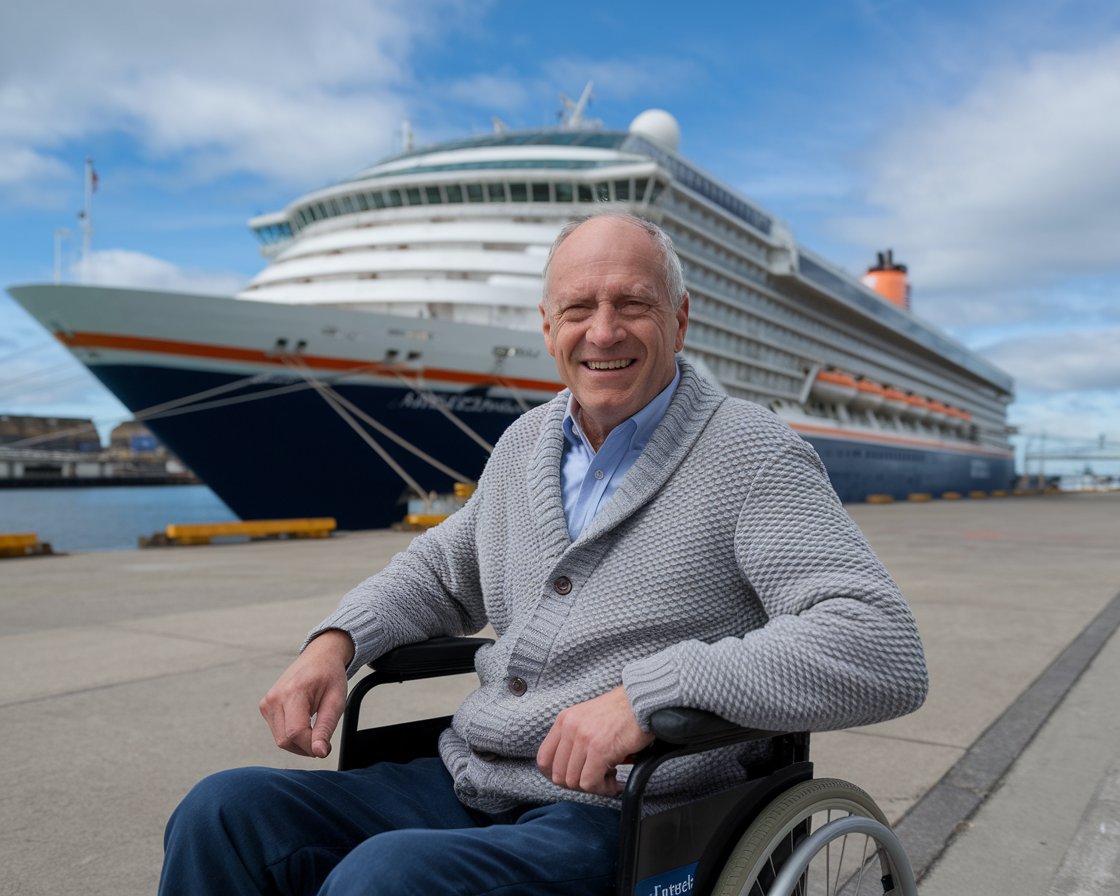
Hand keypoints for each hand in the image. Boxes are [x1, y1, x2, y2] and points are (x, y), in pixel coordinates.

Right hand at [259, 629, 352, 758]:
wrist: (320, 656)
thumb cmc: (330, 676)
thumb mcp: (336, 701)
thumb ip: (326, 728)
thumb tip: (319, 753)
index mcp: (293, 692)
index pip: (295, 733)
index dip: (311, 746)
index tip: (326, 748)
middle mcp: (275, 697)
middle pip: (285, 740)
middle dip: (305, 747)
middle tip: (323, 740)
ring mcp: (267, 702)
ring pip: (280, 739)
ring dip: (298, 742)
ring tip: (315, 728)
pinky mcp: (265, 706)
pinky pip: (277, 731)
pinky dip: (291, 734)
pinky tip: (304, 722)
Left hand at [536, 686, 654, 795]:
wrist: (642, 701)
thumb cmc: (621, 711)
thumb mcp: (587, 718)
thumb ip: (574, 738)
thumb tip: (569, 768)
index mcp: (564, 720)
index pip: (543, 759)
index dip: (556, 775)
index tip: (573, 779)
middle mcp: (570, 728)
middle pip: (558, 775)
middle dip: (578, 784)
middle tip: (597, 780)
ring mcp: (583, 738)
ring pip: (574, 781)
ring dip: (593, 787)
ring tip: (609, 778)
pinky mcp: (599, 749)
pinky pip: (590, 782)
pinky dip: (603, 788)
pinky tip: (614, 781)